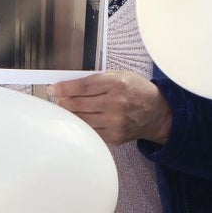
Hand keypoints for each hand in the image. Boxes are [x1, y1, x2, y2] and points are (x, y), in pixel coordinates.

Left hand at [49, 71, 171, 145]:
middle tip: (58, 99)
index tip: (54, 88)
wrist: (157, 113)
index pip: (84, 86)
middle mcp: (116, 104)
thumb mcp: (122, 76)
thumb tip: (71, 84)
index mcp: (118, 84)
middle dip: (64, 101)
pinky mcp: (114, 136)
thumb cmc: (138, 91)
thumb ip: (99, 79)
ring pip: (81, 119)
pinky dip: (81, 125)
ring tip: (67, 109)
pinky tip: (79, 119)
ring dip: (70, 114)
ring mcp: (115, 122)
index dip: (65, 88)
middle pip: (79, 104)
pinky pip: (90, 131)